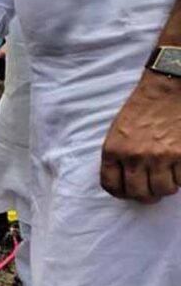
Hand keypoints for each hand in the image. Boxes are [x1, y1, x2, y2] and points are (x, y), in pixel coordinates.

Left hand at [100, 71, 180, 202]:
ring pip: (164, 190)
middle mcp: (134, 157)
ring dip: (166, 187)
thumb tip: (125, 181)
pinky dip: (180, 177)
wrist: (168, 90)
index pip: (111, 186)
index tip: (128, 192)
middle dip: (146, 195)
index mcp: (113, 150)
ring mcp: (159, 157)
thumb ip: (118, 157)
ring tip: (167, 176)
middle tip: (151, 189)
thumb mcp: (118, 132)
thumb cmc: (141, 109)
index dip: (121, 193)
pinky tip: (177, 166)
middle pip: (139, 194)